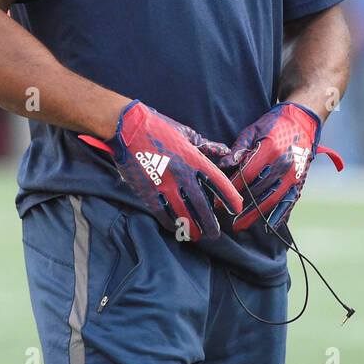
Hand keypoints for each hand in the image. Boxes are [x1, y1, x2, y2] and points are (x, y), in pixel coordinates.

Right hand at [79, 101, 242, 241]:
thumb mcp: (185, 133)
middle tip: (214, 234)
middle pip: (201, 205)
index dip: (230, 197)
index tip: (235, 208)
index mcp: (193, 158)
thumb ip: (206, 146)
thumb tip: (225, 152)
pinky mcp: (147, 190)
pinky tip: (175, 227)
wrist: (127, 127)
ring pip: (182, 214)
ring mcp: (163, 184)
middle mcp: (181, 174)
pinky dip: (170, 222)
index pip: (218, 182)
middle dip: (210, 223)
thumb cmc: (158, 126)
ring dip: (191, 228)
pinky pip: (162, 212)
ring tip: (196, 236)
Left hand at [218, 102, 342, 231]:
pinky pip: (289, 202)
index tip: (218, 197)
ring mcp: (294, 175)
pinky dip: (280, 216)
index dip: (232, 187)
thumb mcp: (254, 129)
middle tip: (224, 211)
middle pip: (258, 189)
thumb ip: (239, 147)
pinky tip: (269, 227)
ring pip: (272, 199)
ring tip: (240, 225)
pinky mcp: (300, 181)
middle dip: (240, 202)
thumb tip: (223, 164)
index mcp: (271, 150)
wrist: (303, 122)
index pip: (247, 174)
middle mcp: (284, 165)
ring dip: (256, 214)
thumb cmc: (274, 124)